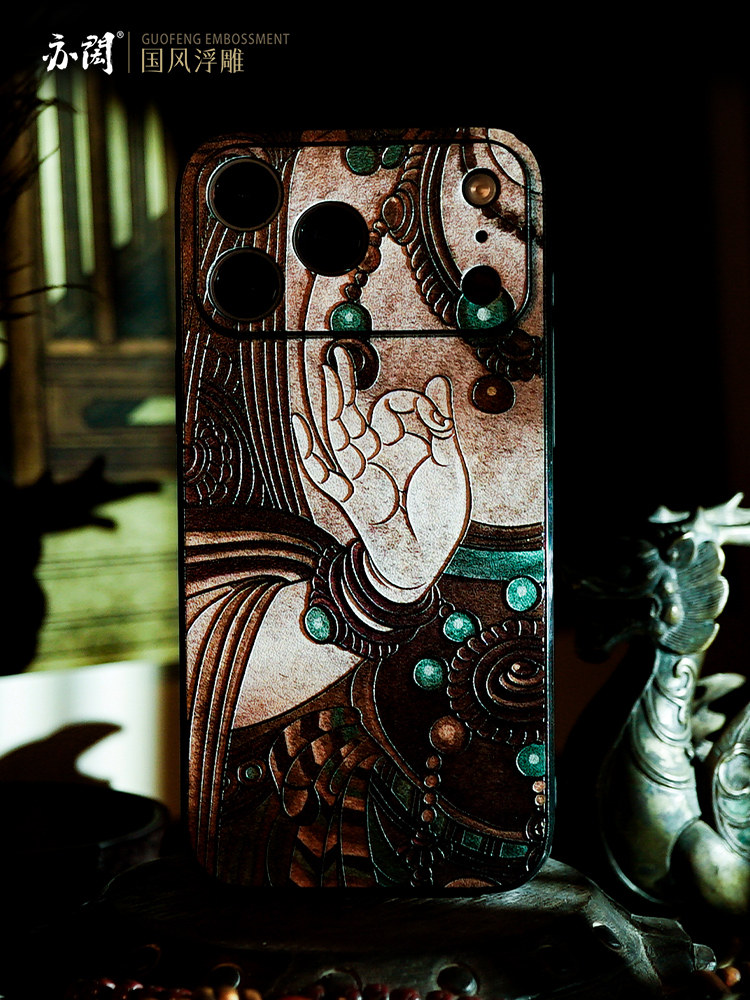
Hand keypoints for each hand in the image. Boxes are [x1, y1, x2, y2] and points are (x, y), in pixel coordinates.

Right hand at [292, 345, 470, 598]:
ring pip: (337, 435)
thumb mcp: (449, 465)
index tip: (434, 414)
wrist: (428, 560)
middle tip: (340, 355)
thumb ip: (442, 424)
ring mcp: (360, 477)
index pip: (390, 410)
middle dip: (345, 386)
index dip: (408, 403)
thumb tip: (438, 380)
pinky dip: (309, 452)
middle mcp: (376, 459)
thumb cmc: (440, 517)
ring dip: (329, 406)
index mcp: (400, 448)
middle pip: (352, 414)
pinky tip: (299, 425)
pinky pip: (323, 473)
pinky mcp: (350, 497)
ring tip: (324, 375)